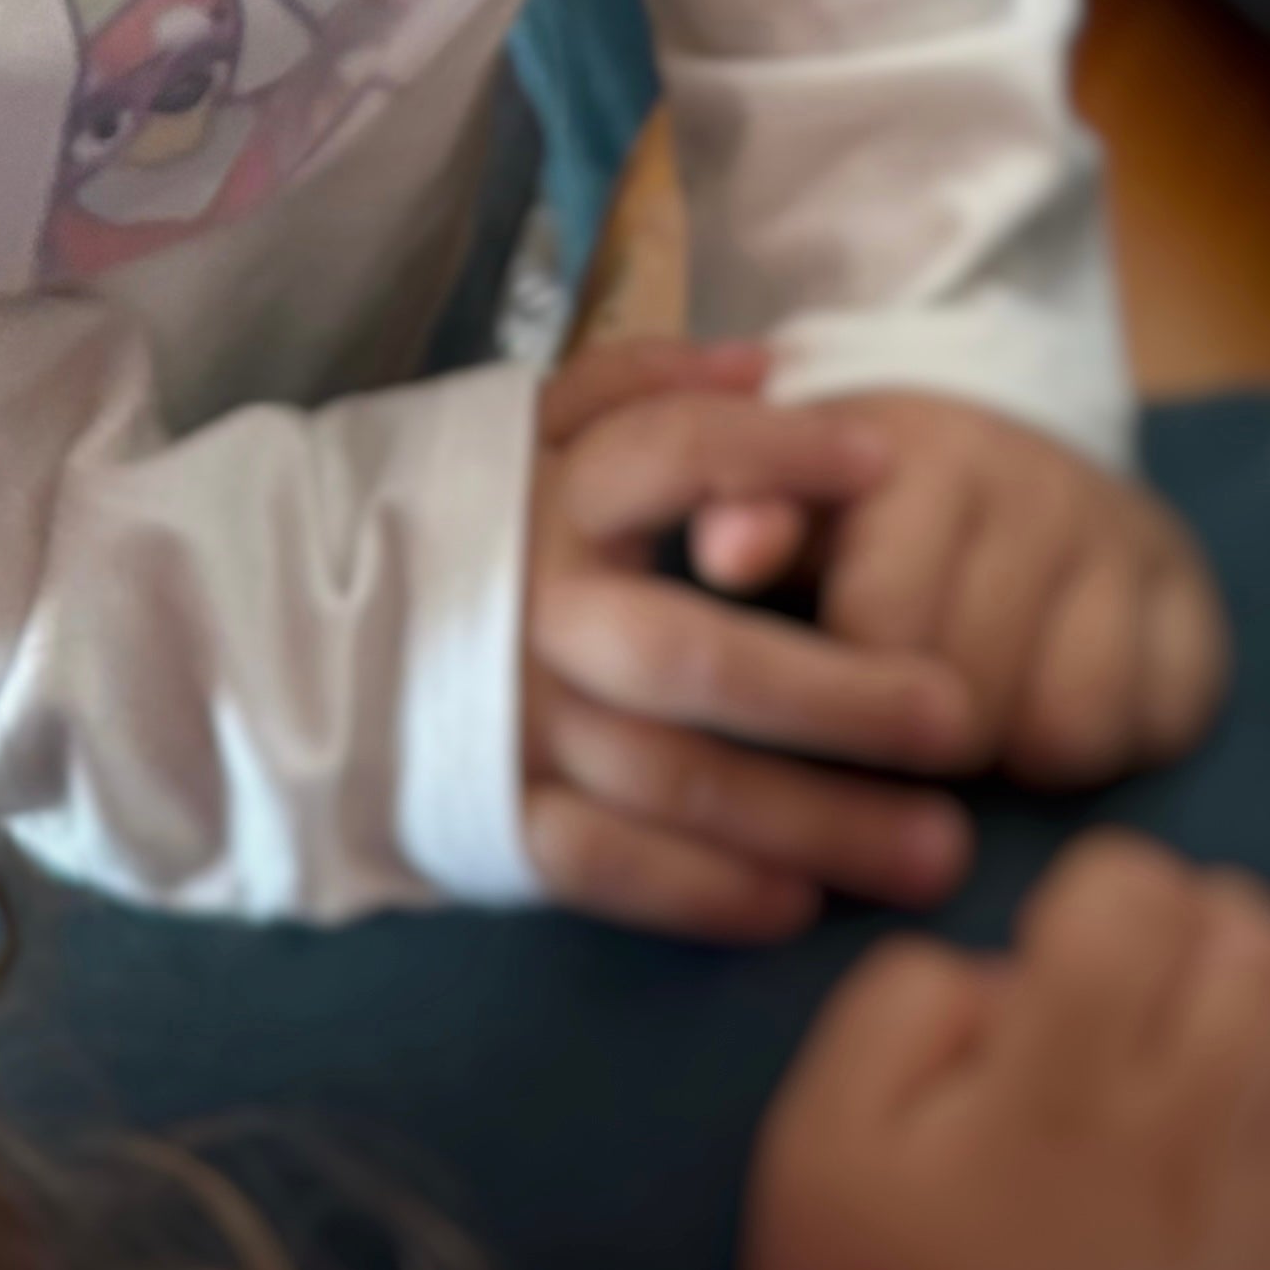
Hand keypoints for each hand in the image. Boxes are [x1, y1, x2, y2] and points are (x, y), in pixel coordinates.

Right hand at [523, 340, 984, 941]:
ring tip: (939, 851)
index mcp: (550, 498)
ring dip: (814, 822)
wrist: (312, 636)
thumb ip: (634, 385)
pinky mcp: (496, 816)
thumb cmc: (470, 520)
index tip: (885, 461)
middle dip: (835, 694)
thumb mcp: (527, 423)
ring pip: (675, 780)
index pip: (670, 455)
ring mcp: (515, 723)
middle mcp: (535, 610)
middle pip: (695, 656)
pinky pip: (608, 868)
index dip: (776, 455)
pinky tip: (798, 905)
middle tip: (958, 716)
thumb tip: (758, 365)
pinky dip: (702, 894)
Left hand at [697, 392, 1226, 789]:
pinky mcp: (1195, 601)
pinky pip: (1158, 726)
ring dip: (1012, 749)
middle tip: (905, 716)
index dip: (845, 689)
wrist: (1009, 422)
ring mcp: (1127, 543)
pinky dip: (1108, 743)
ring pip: (1068, 730)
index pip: (880, 625)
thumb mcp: (793, 488)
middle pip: (973, 703)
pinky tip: (1055, 704)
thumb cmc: (869, 492)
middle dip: (924, 734)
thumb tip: (725, 551)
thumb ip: (746, 511)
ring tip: (978, 712)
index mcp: (923, 456)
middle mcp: (1037, 487)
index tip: (832, 689)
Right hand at [742, 831, 1269, 1269]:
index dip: (1105, 888)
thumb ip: (903, 1007)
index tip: (1069, 941)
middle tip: (1152, 978)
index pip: (1141, 898)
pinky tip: (1259, 1187)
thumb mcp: (821, 1149)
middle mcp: (1195, 1160)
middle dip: (1208, 932)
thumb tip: (1010, 975)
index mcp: (1064, 1100)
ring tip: (1213, 1077)